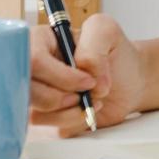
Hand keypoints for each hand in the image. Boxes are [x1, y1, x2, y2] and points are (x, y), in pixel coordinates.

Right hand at [29, 12, 148, 136]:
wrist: (130, 81)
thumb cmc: (115, 53)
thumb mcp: (107, 32)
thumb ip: (93, 46)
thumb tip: (81, 72)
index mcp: (40, 41)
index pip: (32, 60)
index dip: (59, 75)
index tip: (88, 81)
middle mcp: (32, 68)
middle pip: (28, 90)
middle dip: (63, 97)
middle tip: (88, 92)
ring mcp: (37, 92)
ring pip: (35, 112)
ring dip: (68, 111)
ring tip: (90, 99)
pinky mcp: (45, 115)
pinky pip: (48, 126)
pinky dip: (72, 122)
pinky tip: (86, 110)